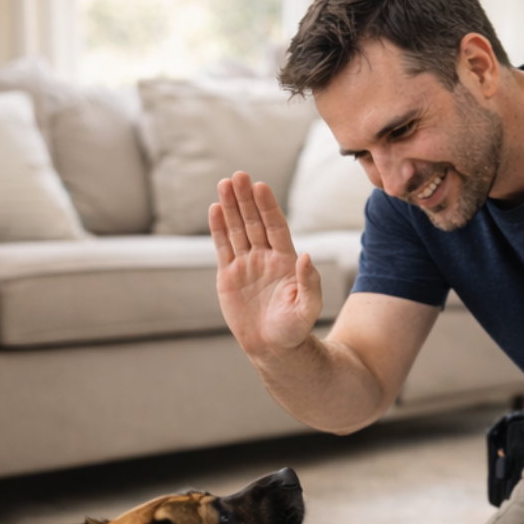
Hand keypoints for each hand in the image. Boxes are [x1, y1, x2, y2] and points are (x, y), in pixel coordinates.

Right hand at [210, 172, 321, 355]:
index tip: (260, 186)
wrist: (272, 347)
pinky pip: (222, 248)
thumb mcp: (308, 309)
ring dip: (230, 207)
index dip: (267, 206)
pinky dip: (218, 229)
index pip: (275, 226)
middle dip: (245, 199)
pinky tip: (214, 209)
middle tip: (238, 175)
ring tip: (223, 184)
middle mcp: (265, 257)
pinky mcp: (229, 276)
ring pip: (237, 230)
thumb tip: (306, 256)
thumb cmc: (294, 329)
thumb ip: (309, 283)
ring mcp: (246, 264)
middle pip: (253, 221)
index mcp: (285, 260)